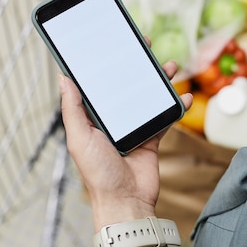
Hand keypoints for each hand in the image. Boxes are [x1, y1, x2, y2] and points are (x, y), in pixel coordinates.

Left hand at [59, 61, 192, 229]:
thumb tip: (63, 78)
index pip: (99, 84)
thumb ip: (73, 108)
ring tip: (170, 67)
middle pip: (127, 85)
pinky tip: (184, 97)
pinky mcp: (151, 138)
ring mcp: (133, 128)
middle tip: (145, 46)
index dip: (107, 63)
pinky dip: (176, 107)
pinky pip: (165, 118)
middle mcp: (113, 120)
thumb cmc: (97, 174)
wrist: (126, 201)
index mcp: (93, 118)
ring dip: (160, 82)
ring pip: (148, 97)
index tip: (115, 44)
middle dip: (137, 66)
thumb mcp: (79, 138)